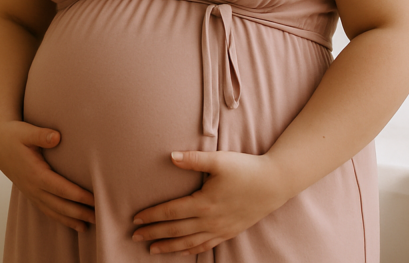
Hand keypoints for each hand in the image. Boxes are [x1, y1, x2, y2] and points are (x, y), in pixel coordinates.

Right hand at [0, 120, 94, 231]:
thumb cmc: (13, 135)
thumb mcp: (25, 131)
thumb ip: (41, 135)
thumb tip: (57, 137)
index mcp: (34, 174)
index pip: (61, 188)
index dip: (78, 196)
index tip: (95, 199)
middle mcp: (33, 187)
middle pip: (59, 205)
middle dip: (79, 213)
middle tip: (99, 217)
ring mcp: (31, 192)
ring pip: (53, 211)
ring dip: (71, 220)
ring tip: (88, 226)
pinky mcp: (30, 192)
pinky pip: (46, 209)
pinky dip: (59, 218)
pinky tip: (71, 222)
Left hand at [131, 150, 287, 254]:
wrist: (274, 184)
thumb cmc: (246, 169)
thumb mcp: (219, 160)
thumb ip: (193, 160)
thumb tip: (170, 156)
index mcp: (204, 203)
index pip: (171, 212)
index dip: (152, 216)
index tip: (135, 219)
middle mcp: (210, 220)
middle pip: (175, 230)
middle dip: (154, 234)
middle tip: (134, 237)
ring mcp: (220, 229)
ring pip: (189, 243)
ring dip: (169, 247)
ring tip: (152, 250)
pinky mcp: (229, 232)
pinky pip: (206, 246)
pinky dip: (190, 250)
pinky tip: (182, 251)